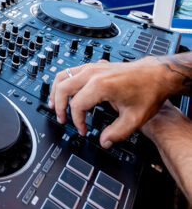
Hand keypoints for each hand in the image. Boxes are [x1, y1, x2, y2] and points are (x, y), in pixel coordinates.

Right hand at [49, 57, 175, 147]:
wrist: (155, 74)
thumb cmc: (147, 92)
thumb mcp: (135, 118)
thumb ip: (117, 133)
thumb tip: (104, 142)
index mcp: (100, 86)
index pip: (77, 105)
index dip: (77, 121)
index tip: (83, 130)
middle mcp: (92, 74)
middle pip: (62, 88)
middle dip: (59, 106)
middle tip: (62, 119)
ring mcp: (91, 67)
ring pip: (62, 75)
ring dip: (55, 91)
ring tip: (54, 104)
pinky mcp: (93, 66)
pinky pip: (70, 71)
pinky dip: (63, 82)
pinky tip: (64, 91)